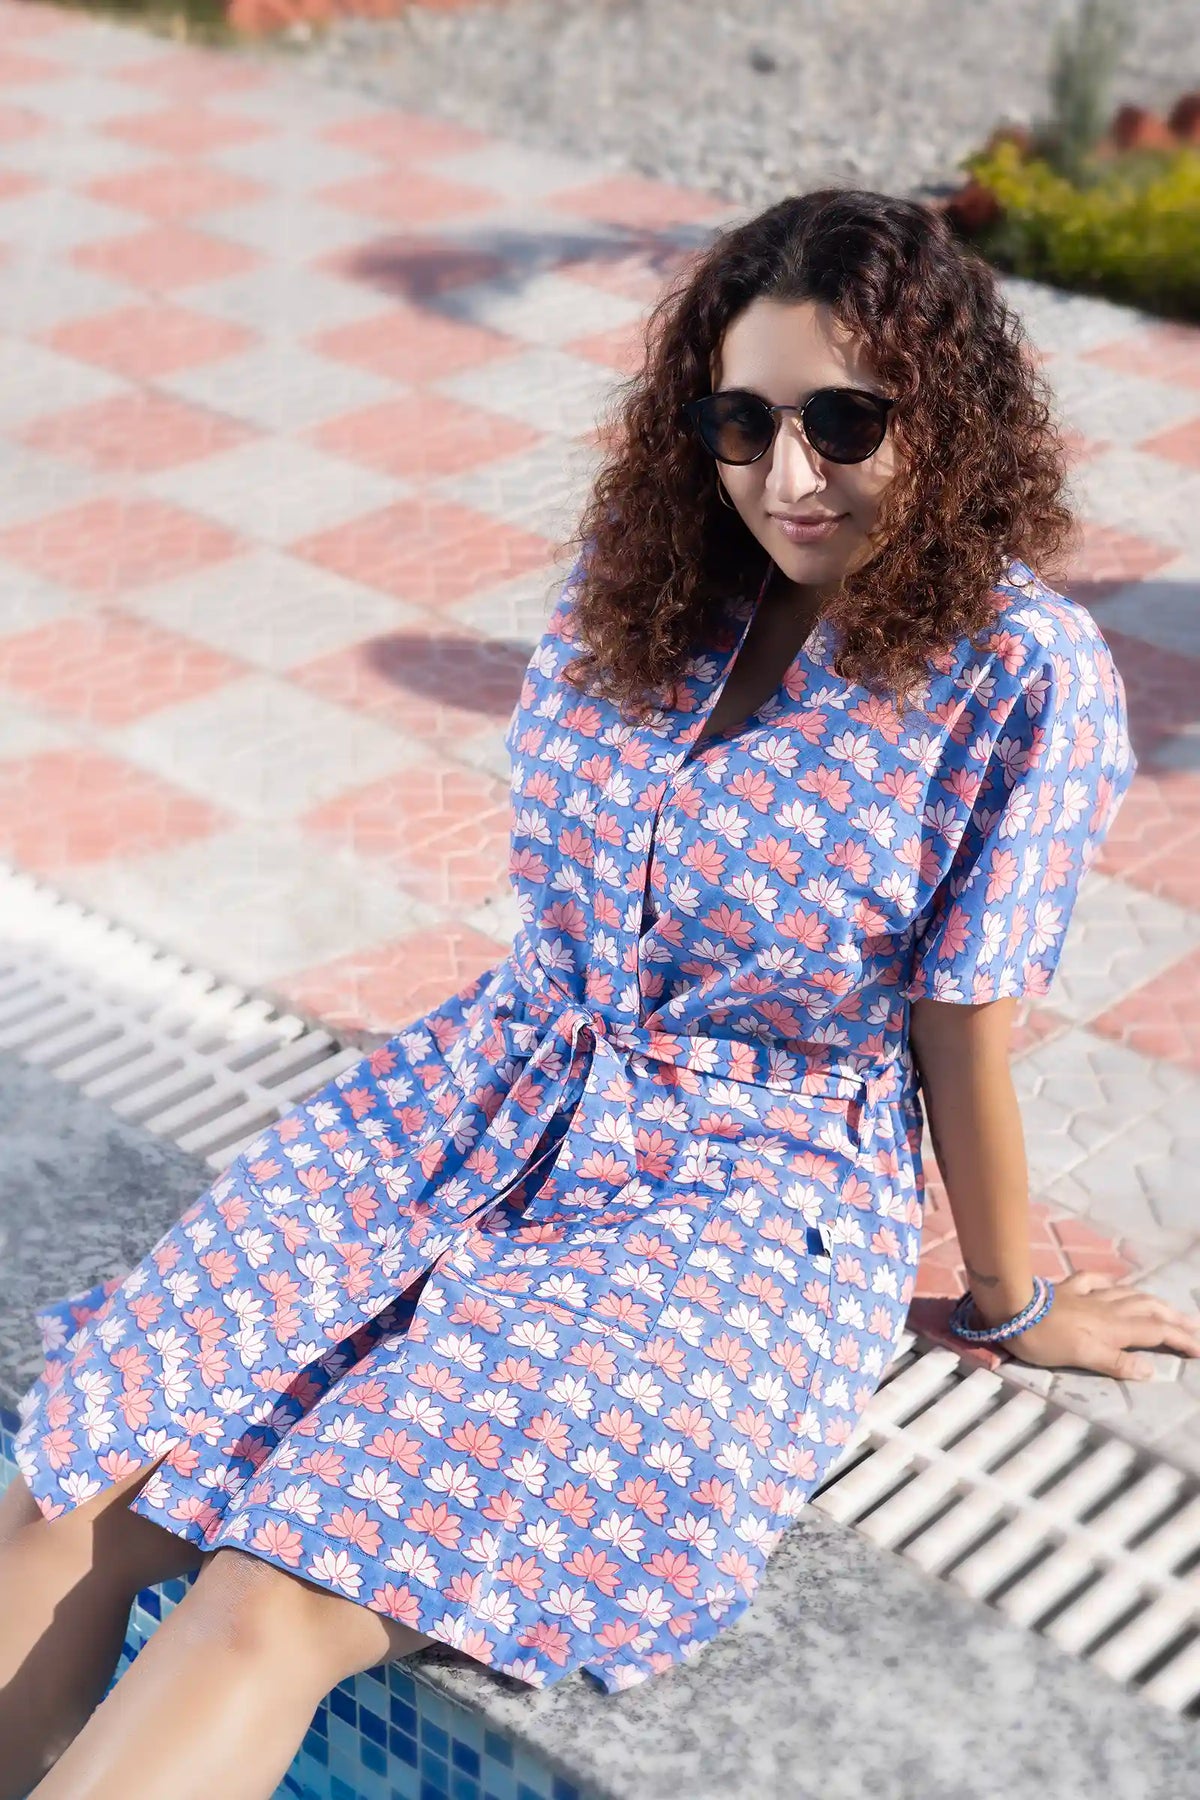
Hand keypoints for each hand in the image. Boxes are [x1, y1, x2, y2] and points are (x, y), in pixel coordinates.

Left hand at [1002, 1270, 1199, 1380]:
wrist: (1010, 1307)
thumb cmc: (1044, 1339)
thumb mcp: (1082, 1357)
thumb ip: (1116, 1363)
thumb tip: (1150, 1370)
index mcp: (1114, 1327)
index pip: (1156, 1332)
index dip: (1181, 1339)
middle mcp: (1107, 1309)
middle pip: (1149, 1309)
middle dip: (1174, 1318)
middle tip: (1194, 1326)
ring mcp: (1088, 1296)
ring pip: (1129, 1294)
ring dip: (1152, 1301)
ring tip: (1166, 1306)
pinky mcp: (1068, 1289)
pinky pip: (1096, 1282)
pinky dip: (1111, 1284)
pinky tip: (1113, 1284)